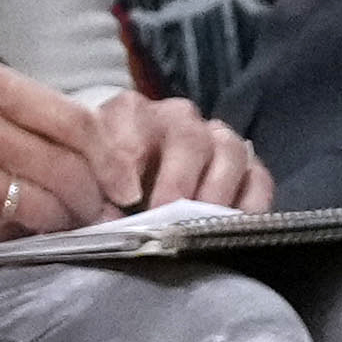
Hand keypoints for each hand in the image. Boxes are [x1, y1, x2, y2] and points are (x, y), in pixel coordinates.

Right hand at [0, 61, 161, 254]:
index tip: (126, 189)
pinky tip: (17, 236)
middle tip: (97, 218)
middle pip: (64, 164)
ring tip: (61, 229)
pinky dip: (22, 239)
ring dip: (62, 224)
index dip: (111, 160)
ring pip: (41, 202)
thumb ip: (34, 125)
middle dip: (91, 200)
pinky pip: (6, 231)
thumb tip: (108, 168)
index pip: (74, 119)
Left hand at [103, 95, 269, 213]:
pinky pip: (258, 178)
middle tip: (166, 216)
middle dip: (177, 181)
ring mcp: (216, 140)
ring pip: (227, 151)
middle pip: (187, 137)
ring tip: (199, 227)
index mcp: (129, 113)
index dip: (127, 159)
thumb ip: (87, 192)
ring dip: (214, 192)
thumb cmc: (102, 188)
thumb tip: (106, 218)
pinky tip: (232, 228)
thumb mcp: (83, 183)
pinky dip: (250, 203)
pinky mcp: (247, 166)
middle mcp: (177, 119)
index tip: (123, 197)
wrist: (125, 193)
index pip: (131, 122)